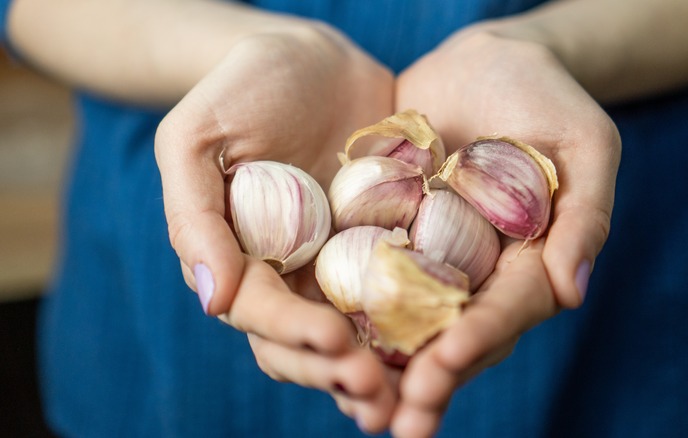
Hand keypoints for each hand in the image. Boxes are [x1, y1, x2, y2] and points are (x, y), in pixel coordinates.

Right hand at [154, 26, 397, 430]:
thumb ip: (195, 217)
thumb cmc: (239, 89)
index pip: (263, 314)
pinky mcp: (387, 241)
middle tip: (380, 394)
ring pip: (358, 333)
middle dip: (340, 373)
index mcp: (242, 260)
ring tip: (415, 394)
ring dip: (384, 371)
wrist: (306, 56)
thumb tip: (213, 302)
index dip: (295, 336)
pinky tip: (448, 341)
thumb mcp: (196, 138)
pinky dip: (420, 320)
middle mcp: (292, 273)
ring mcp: (341, 262)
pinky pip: (403, 289)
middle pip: (309, 344)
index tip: (335, 345)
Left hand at [389, 28, 620, 436]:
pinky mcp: (389, 235)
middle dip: (430, 377)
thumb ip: (584, 214)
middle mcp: (479, 273)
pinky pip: (367, 278)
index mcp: (531, 262)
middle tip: (399, 418)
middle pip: (456, 334)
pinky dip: (349, 313)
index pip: (509, 308)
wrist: (485, 63)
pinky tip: (320, 343)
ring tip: (356, 405)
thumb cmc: (546, 96)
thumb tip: (573, 293)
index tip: (448, 361)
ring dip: (384, 366)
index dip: (481, 335)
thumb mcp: (583, 142)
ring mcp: (433, 259)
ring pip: (409, 323)